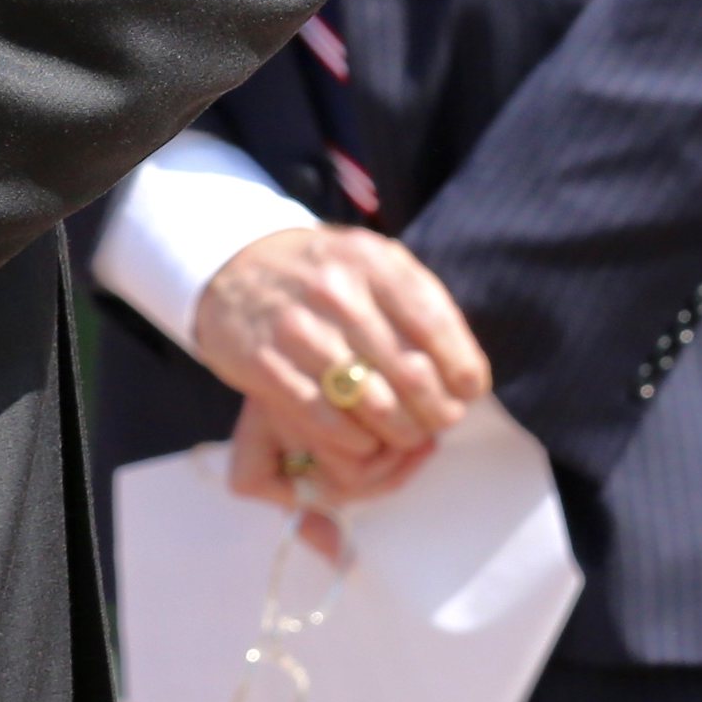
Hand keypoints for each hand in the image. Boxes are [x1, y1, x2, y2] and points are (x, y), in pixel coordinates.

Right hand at [192, 225, 488, 507]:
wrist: (235, 266)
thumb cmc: (322, 273)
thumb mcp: (373, 263)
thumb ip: (420, 304)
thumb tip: (466, 375)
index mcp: (372, 261)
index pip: (436, 327)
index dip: (463, 370)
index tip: (467, 392)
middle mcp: (335, 291)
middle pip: (411, 374)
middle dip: (436, 411)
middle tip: (438, 421)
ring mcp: (298, 328)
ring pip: (373, 404)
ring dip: (400, 432)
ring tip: (405, 433)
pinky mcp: (266, 364)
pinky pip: (327, 420)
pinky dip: (355, 440)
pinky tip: (363, 438)